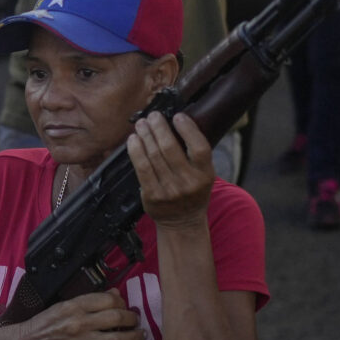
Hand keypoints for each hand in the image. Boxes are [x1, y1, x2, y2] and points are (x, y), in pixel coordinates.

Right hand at [10, 291, 145, 339]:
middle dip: (132, 318)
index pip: (107, 299)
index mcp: (73, 307)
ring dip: (135, 337)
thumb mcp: (62, 306)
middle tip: (135, 320)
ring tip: (140, 335)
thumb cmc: (43, 325)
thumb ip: (89, 301)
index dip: (121, 301)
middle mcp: (79, 324)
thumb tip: (115, 293)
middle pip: (117, 317)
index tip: (123, 305)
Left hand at [127, 111, 214, 225]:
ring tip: (142, 124)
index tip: (178, 116)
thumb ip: (194, 154)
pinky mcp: (152, 195)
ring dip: (145, 135)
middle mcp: (188, 183)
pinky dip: (135, 150)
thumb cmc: (192, 192)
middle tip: (153, 116)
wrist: (182, 223)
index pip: (200, 147)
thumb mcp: (203, 175)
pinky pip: (141, 167)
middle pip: (170, 148)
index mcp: (205, 175)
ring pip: (153, 155)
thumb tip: (174, 123)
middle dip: (159, 127)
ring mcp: (169, 190)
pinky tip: (133, 140)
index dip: (188, 129)